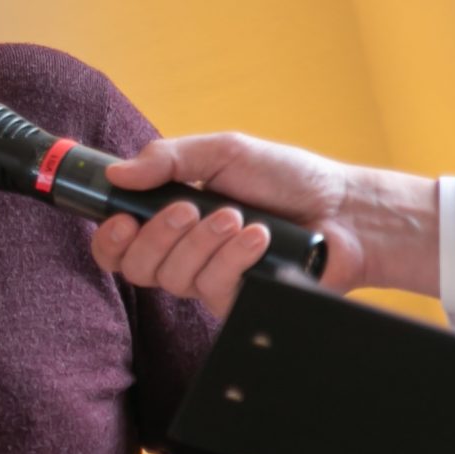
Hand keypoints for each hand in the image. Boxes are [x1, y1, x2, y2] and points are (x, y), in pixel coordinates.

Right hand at [90, 133, 439, 314]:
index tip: (122, 221)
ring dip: (204, 243)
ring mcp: (211, 280)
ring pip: (175, 279)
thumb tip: (116, 174)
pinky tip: (259, 238)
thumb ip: (168, 159)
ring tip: (239, 218)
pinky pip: (214, 290)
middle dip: (158, 236)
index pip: (120, 244)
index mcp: (173, 217)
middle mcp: (186, 253)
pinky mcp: (239, 301)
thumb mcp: (225, 152)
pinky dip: (233, 258)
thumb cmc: (287, 178)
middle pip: (138, 267)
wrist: (345, 210)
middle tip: (190, 209)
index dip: (110, 240)